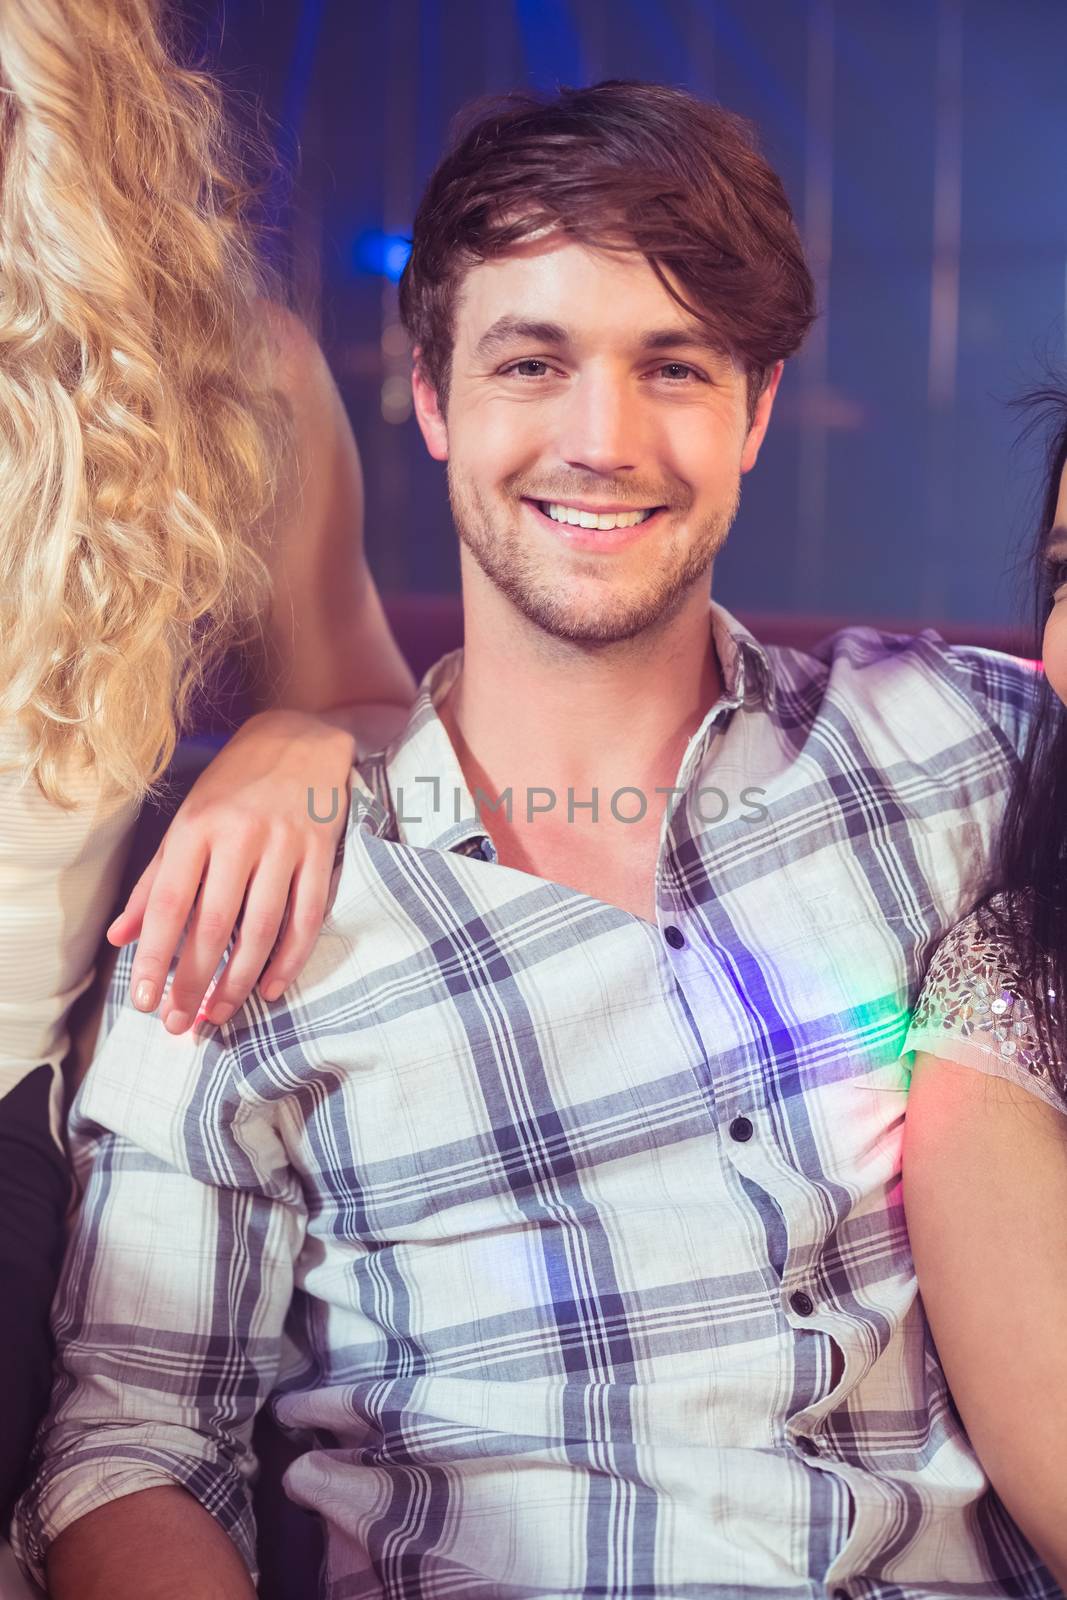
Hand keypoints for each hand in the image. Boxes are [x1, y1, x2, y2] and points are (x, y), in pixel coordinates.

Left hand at [106, 710, 354, 1032]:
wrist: (300, 737)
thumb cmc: (234, 784)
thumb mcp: (186, 820)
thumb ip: (154, 881)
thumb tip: (120, 936)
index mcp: (197, 826)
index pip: (170, 903)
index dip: (155, 957)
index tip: (144, 1001)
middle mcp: (240, 835)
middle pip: (215, 925)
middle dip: (194, 982)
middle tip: (181, 1023)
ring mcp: (285, 844)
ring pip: (262, 928)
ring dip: (240, 980)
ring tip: (220, 1014)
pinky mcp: (322, 852)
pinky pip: (308, 917)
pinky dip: (290, 959)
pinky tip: (270, 988)